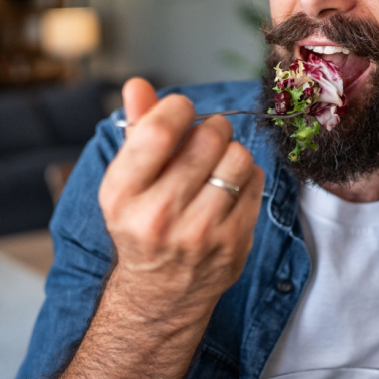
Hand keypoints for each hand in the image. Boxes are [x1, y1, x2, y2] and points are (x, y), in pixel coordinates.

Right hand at [98, 78, 264, 321]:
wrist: (160, 293)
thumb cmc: (142, 224)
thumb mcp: (126, 181)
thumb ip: (136, 130)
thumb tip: (137, 85)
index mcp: (122, 195)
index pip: (159, 131)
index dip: (177, 108)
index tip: (181, 110)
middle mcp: (158, 216)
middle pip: (207, 139)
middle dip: (210, 128)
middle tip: (204, 138)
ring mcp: (200, 234)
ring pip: (238, 158)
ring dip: (231, 151)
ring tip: (217, 163)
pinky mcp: (233, 243)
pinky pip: (256, 182)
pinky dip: (247, 175)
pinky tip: (229, 186)